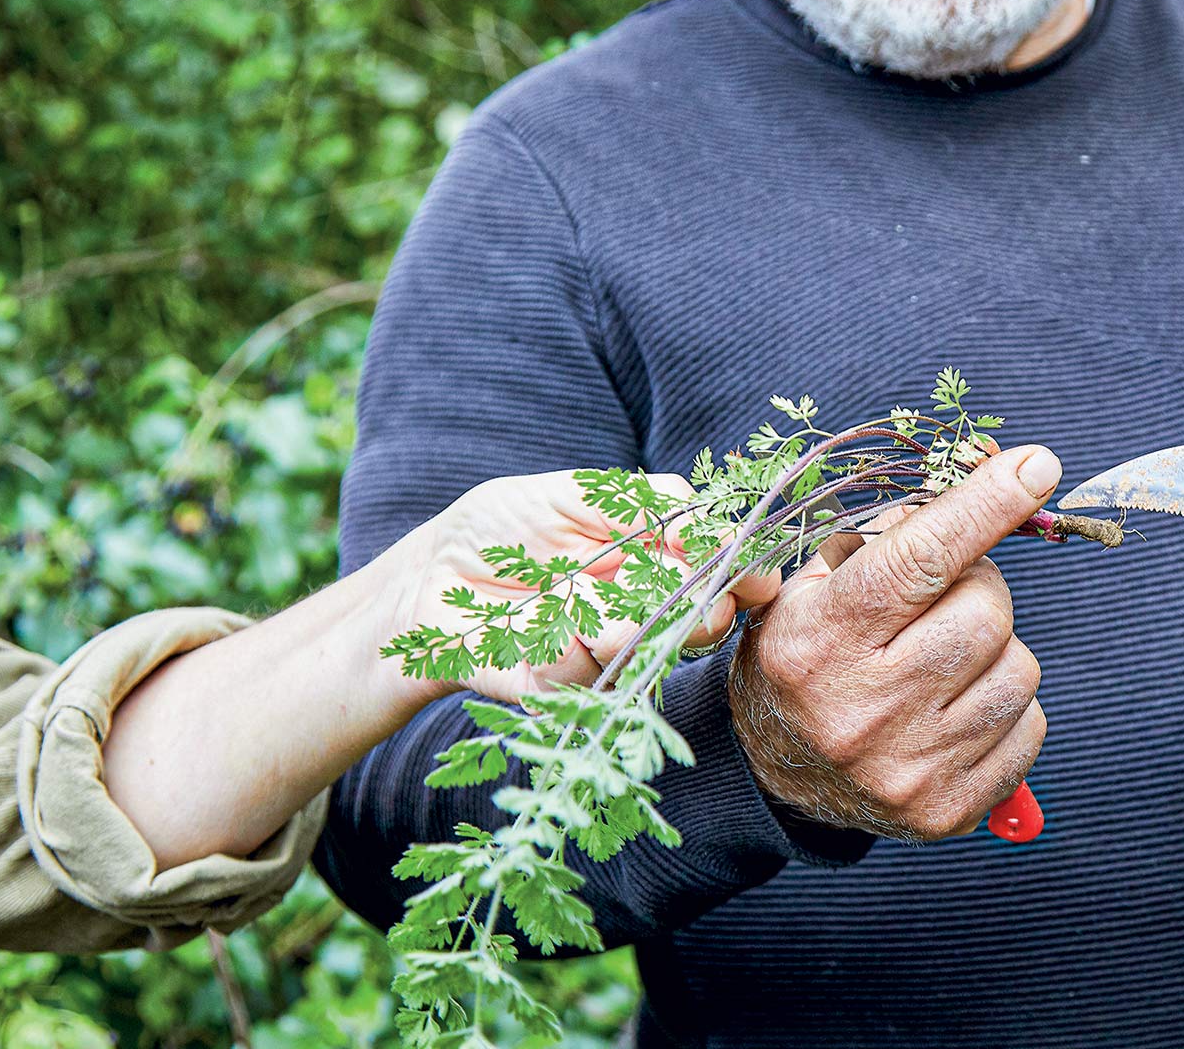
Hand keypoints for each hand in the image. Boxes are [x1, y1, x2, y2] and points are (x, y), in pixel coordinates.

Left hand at [389, 470, 778, 703]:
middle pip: (697, 619)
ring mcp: (603, 656)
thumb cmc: (495, 528)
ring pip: (638, 641)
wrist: (423, 581)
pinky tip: (526, 623)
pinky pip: (577, 668)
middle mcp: (639, 613)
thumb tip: (705, 516)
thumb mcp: (569, 494)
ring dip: (612, 615)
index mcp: (652, 562)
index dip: (743, 574)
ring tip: (565, 589)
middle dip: (696, 605)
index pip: (717, 571)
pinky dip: (553, 640)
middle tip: (687, 594)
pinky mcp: (560, 690)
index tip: (760, 577)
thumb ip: (638, 501)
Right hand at [728, 446, 1057, 841]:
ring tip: (946, 661)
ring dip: (996, 651)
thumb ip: (886, 536)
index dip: (983, 506)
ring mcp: (907, 767)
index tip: (1036, 466)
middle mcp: (861, 709)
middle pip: (985, 612)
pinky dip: (1007, 706)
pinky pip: (1030, 726)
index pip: (917, 561)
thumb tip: (984, 489)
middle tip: (944, 600)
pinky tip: (958, 709)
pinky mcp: (946, 809)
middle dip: (979, 589)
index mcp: (819, 640)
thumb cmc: (808, 656)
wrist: (778, 773)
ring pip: (1020, 669)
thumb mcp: (813, 585)